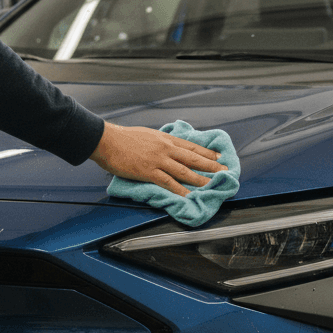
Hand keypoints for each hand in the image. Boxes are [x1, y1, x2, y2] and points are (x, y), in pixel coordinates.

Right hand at [90, 122, 226, 196]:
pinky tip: (188, 196)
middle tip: (225, 172)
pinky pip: (168, 182)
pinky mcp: (149, 171)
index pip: (192, 146)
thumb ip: (161, 142)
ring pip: (185, 171)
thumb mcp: (148, 135)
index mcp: (166, 139)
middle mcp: (166, 148)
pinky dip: (180, 190)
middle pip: (194, 159)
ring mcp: (158, 160)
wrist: (106, 140)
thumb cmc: (124, 138)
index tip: (219, 157)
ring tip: (212, 186)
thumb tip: (171, 148)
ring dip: (200, 180)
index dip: (208, 153)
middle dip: (211, 166)